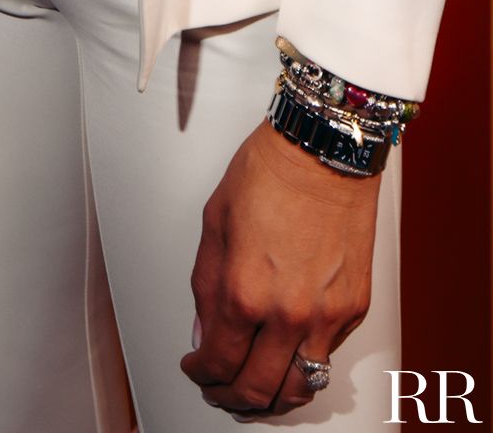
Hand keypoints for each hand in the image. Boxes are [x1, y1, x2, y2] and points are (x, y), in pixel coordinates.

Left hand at [182, 121, 378, 415]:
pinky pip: (327, 354)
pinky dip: (303, 362)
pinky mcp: (354, 308)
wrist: (323, 152)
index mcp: (245, 292)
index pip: (220, 364)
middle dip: (232, 398)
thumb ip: (207, 287)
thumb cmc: (269, 174)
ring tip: (255, 388)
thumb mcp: (214, 224)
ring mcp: (327, 316)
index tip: (196, 369)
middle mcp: (289, 314)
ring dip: (273, 397)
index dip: (202, 375)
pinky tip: (286, 350)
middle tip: (219, 390)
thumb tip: (205, 332)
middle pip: (259, 390)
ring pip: (301, 387)